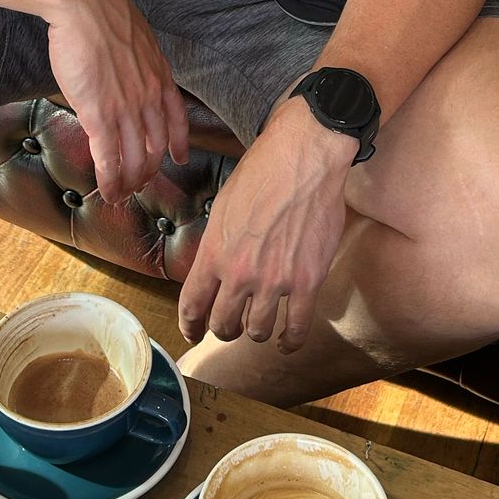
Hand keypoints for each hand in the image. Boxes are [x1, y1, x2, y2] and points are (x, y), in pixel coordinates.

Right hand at [44, 0, 189, 201]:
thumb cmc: (103, 14)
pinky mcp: (100, 114)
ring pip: (133, 159)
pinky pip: (108, 158)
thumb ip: (136, 63)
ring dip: (128, 182)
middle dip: (148, 171)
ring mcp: (127, 108)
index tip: (179, 158)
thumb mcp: (135, 39)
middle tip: (138, 184)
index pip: (177, 119)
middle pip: (155, 146)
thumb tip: (125, 73)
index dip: (179, 144)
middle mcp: (150, 97)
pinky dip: (108, 180)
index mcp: (160, 76)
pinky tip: (106, 192)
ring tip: (120, 195)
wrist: (85, 3)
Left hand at [176, 101, 354, 353]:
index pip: (192, 305)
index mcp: (213, 253)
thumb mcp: (222, 207)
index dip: (190, 325)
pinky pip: (296, 327)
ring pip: (257, 330)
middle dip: (223, 330)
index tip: (193, 332)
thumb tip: (213, 271)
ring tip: (258, 327)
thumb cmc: (261, 173)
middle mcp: (240, 273)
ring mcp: (275, 280)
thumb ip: (215, 246)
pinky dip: (290, 341)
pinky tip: (286, 341)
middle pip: (223, 325)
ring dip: (255, 332)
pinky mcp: (308, 281)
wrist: (303, 157)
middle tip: (229, 327)